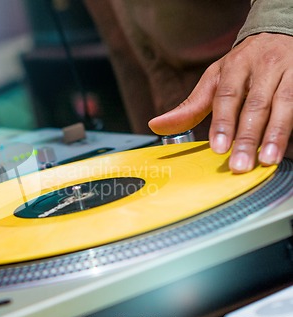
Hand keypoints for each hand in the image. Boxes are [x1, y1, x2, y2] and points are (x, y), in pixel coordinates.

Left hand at [148, 33, 292, 172]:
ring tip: (267, 160)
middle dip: (247, 137)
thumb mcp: (215, 79)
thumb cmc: (244, 64)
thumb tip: (156, 125)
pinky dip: (292, 128)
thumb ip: (191, 106)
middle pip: (256, 105)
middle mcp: (264, 67)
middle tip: (239, 164)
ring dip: (275, 135)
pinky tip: (283, 148)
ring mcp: (290, 72)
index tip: (218, 147)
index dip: (223, 123)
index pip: (227, 96)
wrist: (281, 32)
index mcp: (236, 66)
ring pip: (284, 105)